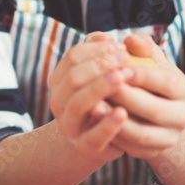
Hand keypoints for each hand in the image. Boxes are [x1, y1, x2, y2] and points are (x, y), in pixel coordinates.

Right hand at [47, 32, 132, 166]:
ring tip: (123, 78)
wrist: (101, 141)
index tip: (122, 47)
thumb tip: (106, 37)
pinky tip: (123, 113)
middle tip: (126, 59)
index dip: (97, 49)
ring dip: (101, 88)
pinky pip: (94, 135)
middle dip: (100, 65)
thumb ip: (103, 53)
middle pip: (73, 77)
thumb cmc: (107, 99)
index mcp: (59, 81)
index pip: (72, 57)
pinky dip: (108, 124)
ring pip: (79, 103)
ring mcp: (69, 125)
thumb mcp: (103, 74)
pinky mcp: (85, 146)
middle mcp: (58, 102)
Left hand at [107, 34, 184, 160]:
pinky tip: (95, 122)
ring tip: (93, 105)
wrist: (153, 112)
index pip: (166, 82)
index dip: (142, 75)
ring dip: (115, 120)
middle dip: (126, 97)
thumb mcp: (149, 61)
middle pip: (154, 110)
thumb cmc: (147, 78)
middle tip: (101, 85)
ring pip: (142, 133)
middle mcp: (183, 117)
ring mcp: (169, 138)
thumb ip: (142, 47)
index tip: (118, 67)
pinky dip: (112, 135)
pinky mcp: (153, 152)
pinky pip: (131, 147)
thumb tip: (132, 40)